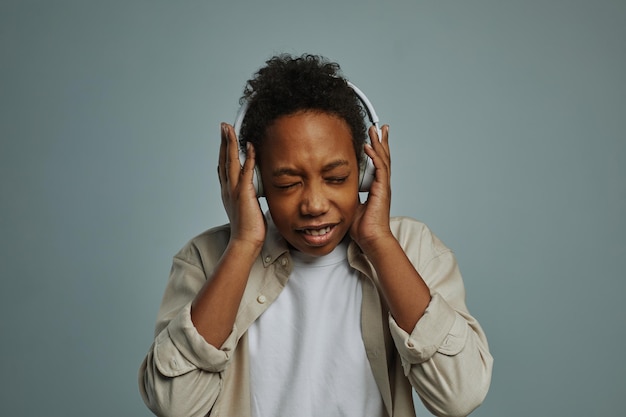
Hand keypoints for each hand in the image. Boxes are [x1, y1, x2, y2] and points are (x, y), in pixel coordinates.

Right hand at [218, 123, 265, 251]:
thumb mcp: (247, 207)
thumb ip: (249, 196)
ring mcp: (234, 190)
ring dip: (230, 143)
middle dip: (224, 141)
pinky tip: (249, 146)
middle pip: (223, 159)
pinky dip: (247, 157)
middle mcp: (227, 188)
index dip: (223, 151)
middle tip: (223, 126)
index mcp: (227, 192)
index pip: (224, 167)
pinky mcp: (244, 193)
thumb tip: (256, 191)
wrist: (245, 241)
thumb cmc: (249, 228)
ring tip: (229, 129)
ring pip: (230, 161)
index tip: (224, 139)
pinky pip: (246, 171)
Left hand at [350, 124, 393, 251]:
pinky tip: (369, 146)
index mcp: (376, 187)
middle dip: (381, 141)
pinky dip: (374, 156)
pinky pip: (379, 168)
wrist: (371, 238)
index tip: (373, 139)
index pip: (377, 164)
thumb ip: (349, 195)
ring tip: (376, 130)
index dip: (376, 150)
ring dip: (378, 143)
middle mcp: (382, 184)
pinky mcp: (381, 189)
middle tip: (380, 127)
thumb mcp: (352, 205)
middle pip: (383, 157)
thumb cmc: (362, 227)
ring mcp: (383, 186)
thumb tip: (339, 189)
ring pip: (383, 159)